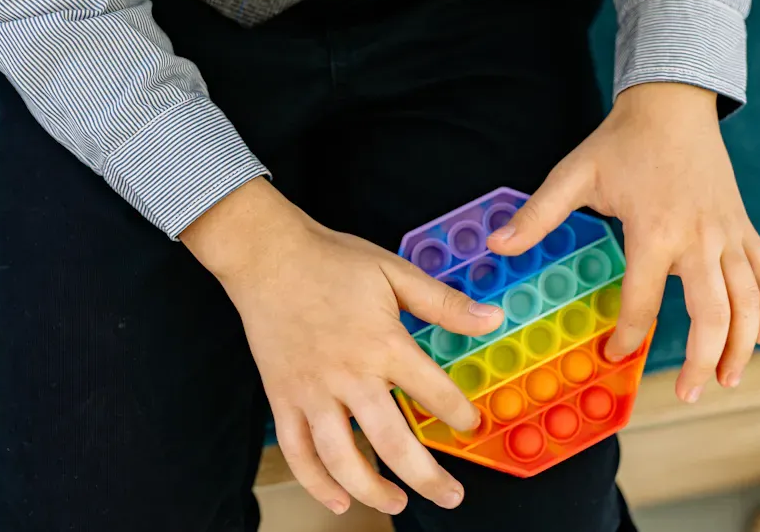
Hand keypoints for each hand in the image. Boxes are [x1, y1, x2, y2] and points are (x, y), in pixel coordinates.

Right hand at [181, 179, 504, 515]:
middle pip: (392, 443)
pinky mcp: (282, 398)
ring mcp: (311, 393)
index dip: (458, 414)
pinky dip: (316, 482)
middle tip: (452, 496)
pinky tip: (338, 500)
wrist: (266, 255)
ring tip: (398, 504)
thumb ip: (443, 303)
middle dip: (427, 477)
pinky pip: (297, 452)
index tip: (470, 425)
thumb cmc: (332, 260)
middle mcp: (349, 376)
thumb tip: (492, 320)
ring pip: (342, 459)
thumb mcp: (394, 272)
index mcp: (383, 344)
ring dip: (372, 490)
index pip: (432, 392)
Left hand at [487, 83, 759, 403]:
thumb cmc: (621, 142)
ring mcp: (729, 234)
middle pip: (714, 314)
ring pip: (750, 301)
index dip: (628, 335)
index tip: (614, 354)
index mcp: (655, 231)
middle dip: (704, 360)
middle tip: (689, 393)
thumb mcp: (574, 174)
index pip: (644, 302)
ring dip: (745, 345)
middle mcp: (699, 238)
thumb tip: (497, 247)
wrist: (673, 104)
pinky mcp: (745, 226)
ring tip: (729, 379)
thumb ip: (538, 215)